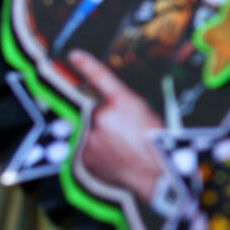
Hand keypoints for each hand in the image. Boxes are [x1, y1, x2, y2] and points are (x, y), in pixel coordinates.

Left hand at [68, 50, 166, 201]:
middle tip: (121, 129)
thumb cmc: (154, 142)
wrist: (154, 173)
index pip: (99, 76)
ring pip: (87, 127)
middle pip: (91, 108)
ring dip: (97, 133)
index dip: (85, 64)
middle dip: (101, 115)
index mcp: (119, 102)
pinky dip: (94, 148)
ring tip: (119, 145)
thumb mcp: (143, 110)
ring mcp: (89, 138)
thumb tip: (101, 96)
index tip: (75, 56)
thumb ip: (118, 99)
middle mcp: (100, 118)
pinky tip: (112, 154)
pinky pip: (84, 145)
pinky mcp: (83, 155)